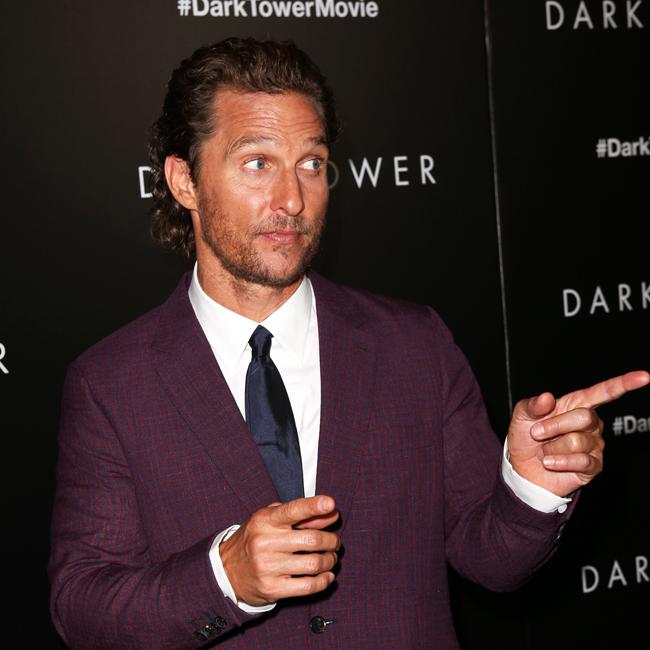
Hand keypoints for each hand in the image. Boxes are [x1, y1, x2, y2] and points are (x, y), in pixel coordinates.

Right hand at [219, 495, 339, 606]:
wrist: (227, 571)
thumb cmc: (256, 539)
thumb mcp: (273, 520)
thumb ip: (303, 516)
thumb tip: (331, 513)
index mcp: (265, 520)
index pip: (292, 510)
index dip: (313, 506)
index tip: (330, 503)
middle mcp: (265, 542)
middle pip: (311, 540)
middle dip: (331, 541)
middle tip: (334, 542)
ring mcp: (267, 567)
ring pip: (313, 564)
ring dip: (329, 561)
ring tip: (330, 558)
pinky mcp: (272, 589)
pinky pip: (307, 586)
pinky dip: (323, 581)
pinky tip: (326, 576)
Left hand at [507, 370, 649, 496]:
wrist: (524, 468)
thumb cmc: (526, 437)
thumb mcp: (522, 416)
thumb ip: (532, 405)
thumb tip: (547, 397)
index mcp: (576, 405)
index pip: (603, 392)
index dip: (624, 383)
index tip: (643, 377)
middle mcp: (590, 423)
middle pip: (584, 417)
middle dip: (555, 425)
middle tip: (537, 433)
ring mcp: (594, 444)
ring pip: (578, 441)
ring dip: (553, 447)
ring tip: (545, 450)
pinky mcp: (593, 465)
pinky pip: (581, 461)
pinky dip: (559, 461)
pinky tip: (550, 462)